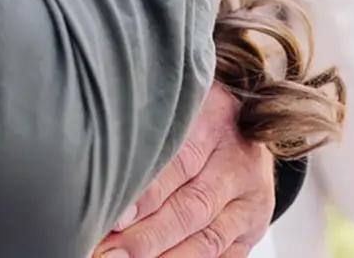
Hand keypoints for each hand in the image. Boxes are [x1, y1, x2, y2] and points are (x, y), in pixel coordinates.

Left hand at [94, 85, 273, 257]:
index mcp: (214, 123)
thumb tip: (101, 176)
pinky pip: (225, 255)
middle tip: (113, 251)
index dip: (145, 196)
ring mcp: (249, 200)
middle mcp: (237, 164)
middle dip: (149, 236)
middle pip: (192, 207)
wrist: (247, 124)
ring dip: (168, 256)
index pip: (178, 164)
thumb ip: (143, 137)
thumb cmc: (193, 116)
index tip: (114, 218)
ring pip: (209, 238)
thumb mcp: (171, 110)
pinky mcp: (252, 228)